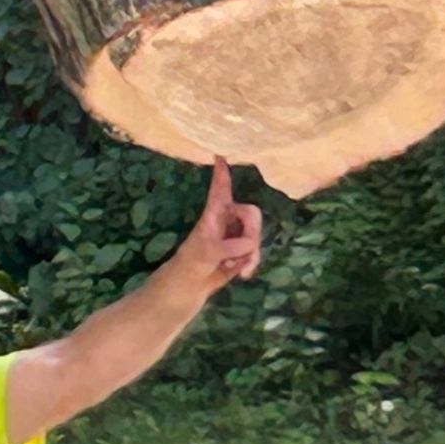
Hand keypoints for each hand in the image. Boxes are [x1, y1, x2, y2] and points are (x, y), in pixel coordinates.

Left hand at [170, 157, 262, 296]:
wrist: (188, 290)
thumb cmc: (189, 266)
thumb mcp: (205, 254)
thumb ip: (227, 246)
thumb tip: (249, 244)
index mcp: (213, 215)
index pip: (220, 190)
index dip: (222, 174)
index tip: (220, 153)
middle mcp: (225, 222)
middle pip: (251, 214)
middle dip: (253, 233)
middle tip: (245, 252)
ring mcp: (234, 237)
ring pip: (256, 236)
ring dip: (252, 254)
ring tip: (238, 269)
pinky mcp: (239, 253)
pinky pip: (255, 252)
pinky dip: (252, 263)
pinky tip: (243, 274)